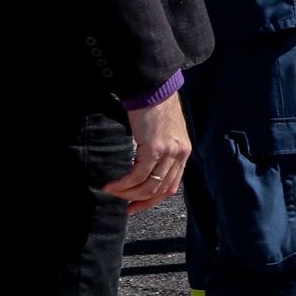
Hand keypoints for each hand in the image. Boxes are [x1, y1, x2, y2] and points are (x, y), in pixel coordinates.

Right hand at [103, 93, 191, 213]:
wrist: (153, 89)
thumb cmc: (155, 107)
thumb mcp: (165, 133)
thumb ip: (161, 151)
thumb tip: (144, 168)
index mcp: (183, 152)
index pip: (171, 186)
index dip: (152, 199)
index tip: (135, 206)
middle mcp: (180, 154)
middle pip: (161, 189)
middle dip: (139, 200)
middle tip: (123, 205)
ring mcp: (169, 152)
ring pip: (149, 185)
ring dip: (128, 193)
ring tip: (113, 192)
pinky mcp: (155, 148)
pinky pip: (138, 175)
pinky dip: (124, 183)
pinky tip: (112, 185)